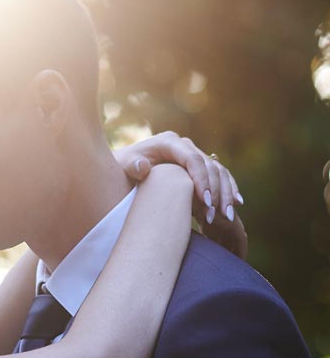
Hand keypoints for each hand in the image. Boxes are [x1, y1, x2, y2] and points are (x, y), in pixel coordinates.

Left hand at [115, 132, 247, 259]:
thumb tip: (143, 166)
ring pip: (219, 171)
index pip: (192, 159)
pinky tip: (236, 204)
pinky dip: (229, 189)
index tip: (205, 202)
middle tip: (216, 214)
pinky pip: (219, 176)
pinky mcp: (198, 166)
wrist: (123, 170)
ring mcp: (193, 155)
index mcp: (168, 142)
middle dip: (215, 190)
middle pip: (209, 166)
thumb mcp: (121, 168)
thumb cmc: (121, 170)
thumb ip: (131, 166)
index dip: (202, 179)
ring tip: (227, 215)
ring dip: (225, 193)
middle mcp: (184, 145)